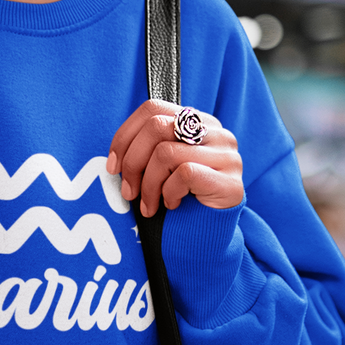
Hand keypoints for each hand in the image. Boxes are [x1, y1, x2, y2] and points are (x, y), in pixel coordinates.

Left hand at [107, 101, 243, 216]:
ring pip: (166, 153)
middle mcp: (216, 133)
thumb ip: (147, 150)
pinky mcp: (231, 182)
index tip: (113, 165)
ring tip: (149, 205)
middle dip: (133, 162)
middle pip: (156, 126)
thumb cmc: (179, 198)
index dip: (125, 135)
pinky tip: (172, 205)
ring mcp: (227, 156)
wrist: (208, 235)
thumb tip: (115, 157)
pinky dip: (169, 192)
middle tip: (128, 192)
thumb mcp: (160, 168)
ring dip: (148, 185)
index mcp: (197, 122)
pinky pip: (185, 174)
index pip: (153, 109)